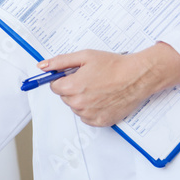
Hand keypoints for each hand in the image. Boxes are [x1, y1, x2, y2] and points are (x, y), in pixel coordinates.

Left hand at [39, 43, 179, 126]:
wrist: (138, 76)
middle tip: (91, 79)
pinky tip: (103, 99)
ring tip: (99, 88)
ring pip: (76, 108)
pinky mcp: (100, 122)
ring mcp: (89, 115)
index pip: (54, 86)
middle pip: (65, 97)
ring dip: (82, 100)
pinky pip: (87, 117)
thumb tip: (42, 66)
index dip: (64, 79)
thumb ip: (60, 62)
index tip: (75, 75)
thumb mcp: (85, 57)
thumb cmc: (114, 65)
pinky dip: (92, 110)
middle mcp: (78, 104)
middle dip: (73, 88)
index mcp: (71, 87)